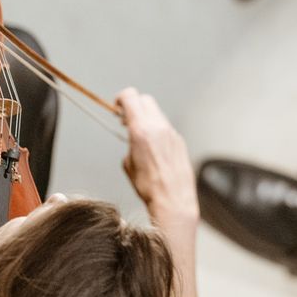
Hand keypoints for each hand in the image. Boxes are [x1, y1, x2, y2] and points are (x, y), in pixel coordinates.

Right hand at [117, 88, 199, 228]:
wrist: (172, 199)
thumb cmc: (148, 186)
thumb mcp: (128, 163)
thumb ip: (130, 144)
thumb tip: (133, 140)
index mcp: (141, 130)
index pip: (131, 97)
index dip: (121, 98)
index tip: (117, 106)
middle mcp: (158, 127)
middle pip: (145, 100)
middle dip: (134, 105)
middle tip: (126, 119)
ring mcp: (171, 132)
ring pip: (157, 113)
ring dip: (146, 118)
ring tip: (140, 135)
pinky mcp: (180, 141)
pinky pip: (166, 127)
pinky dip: (157, 130)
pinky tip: (154, 147)